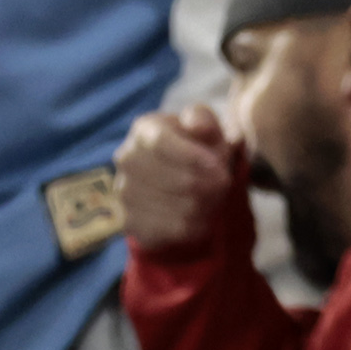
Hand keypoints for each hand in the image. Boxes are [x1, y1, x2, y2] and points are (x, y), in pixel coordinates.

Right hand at [114, 105, 234, 251]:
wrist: (173, 176)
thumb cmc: (193, 144)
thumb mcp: (204, 124)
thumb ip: (203, 119)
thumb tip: (198, 128)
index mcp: (144, 130)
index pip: (162, 144)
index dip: (192, 157)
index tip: (219, 167)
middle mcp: (128, 160)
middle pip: (178, 181)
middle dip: (212, 184)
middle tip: (225, 182)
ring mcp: (125, 193)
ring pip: (182, 208)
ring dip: (209, 205)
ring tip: (216, 196)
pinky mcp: (130, 222)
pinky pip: (176, 230)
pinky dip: (198, 224)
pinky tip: (203, 214)